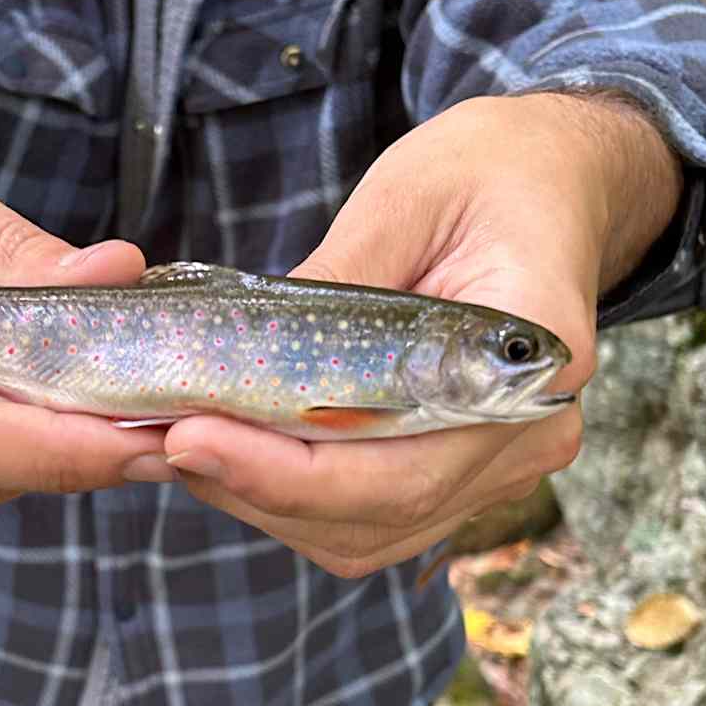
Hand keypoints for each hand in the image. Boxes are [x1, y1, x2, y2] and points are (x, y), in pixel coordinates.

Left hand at [152, 93, 680, 576]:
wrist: (550, 179)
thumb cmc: (489, 173)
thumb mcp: (407, 197)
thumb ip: (338, 280)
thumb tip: (240, 353)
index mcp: (531, 358)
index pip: (406, 464)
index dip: (289, 472)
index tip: (191, 435)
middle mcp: (529, 433)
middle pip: (379, 514)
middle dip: (255, 489)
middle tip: (155, 439)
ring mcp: (499, 462)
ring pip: (368, 533)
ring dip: (263, 503)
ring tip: (174, 443)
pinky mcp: (462, 469)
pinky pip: (371, 516)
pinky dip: (291, 499)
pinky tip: (228, 452)